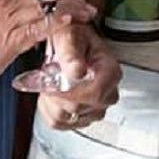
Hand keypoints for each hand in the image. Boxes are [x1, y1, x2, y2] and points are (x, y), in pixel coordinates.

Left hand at [37, 17, 120, 131]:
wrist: (72, 43)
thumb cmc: (74, 37)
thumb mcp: (69, 36)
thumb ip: (71, 52)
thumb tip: (76, 70)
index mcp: (110, 71)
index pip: (95, 93)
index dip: (71, 92)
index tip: (54, 84)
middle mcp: (107, 92)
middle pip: (80, 107)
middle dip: (58, 94)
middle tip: (48, 77)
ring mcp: (96, 108)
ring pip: (68, 118)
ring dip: (51, 102)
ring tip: (49, 83)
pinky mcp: (81, 117)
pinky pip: (60, 123)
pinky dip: (48, 110)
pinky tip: (49, 95)